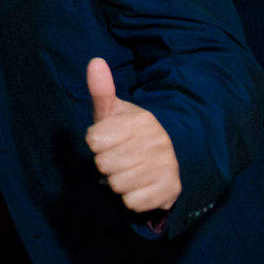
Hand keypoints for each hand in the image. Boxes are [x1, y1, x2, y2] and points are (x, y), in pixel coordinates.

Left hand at [84, 57, 180, 212]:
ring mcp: (166, 168)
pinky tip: (141, 185)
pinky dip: (131, 197)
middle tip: (120, 156)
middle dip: (106, 162)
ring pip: (117, 185)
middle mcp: (157, 143)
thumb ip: (101, 90)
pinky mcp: (170, 192)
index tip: (109, 138)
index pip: (93, 140)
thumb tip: (95, 61)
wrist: (169, 158)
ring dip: (118, 181)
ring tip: (130, 169)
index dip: (97, 142)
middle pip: (103, 164)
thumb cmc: (130, 133)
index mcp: (141, 121)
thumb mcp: (114, 112)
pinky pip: (132, 202)